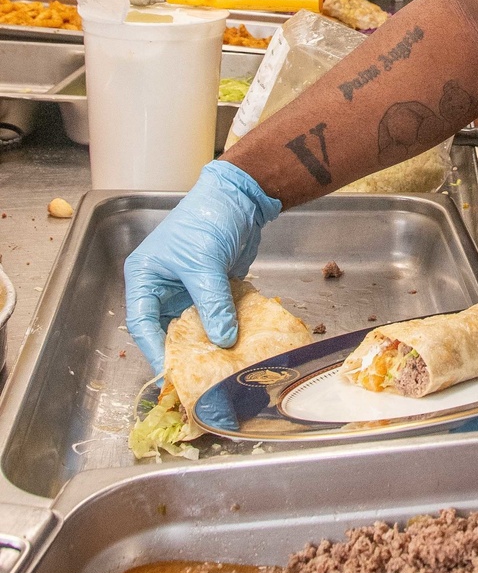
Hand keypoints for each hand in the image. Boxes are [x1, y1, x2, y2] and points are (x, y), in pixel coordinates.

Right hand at [124, 160, 280, 374]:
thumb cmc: (208, 219)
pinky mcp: (212, 290)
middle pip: (168, 330)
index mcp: (146, 277)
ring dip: (209, 343)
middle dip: (185, 351)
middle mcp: (163, 288)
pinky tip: (239, 346)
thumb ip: (212, 303)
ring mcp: (188, 290)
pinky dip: (226, 330)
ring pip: (194, 327)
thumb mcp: (205, 263)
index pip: (143, 323)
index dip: (155, 350)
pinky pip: (215, 317)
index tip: (174, 372)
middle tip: (202, 375)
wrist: (240, 197)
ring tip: (224, 366)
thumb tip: (223, 341)